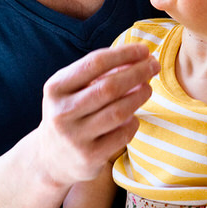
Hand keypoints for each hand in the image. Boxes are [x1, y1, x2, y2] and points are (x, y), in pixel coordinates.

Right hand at [39, 43, 157, 189]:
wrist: (52, 158)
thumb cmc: (71, 113)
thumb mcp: (74, 90)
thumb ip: (101, 73)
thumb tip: (139, 58)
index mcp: (55, 88)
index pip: (94, 63)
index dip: (123, 54)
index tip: (144, 50)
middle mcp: (62, 113)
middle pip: (109, 87)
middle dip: (137, 73)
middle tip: (154, 66)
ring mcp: (75, 137)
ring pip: (118, 112)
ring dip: (139, 96)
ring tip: (147, 88)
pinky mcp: (90, 157)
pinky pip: (122, 135)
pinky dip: (133, 122)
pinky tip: (134, 115)